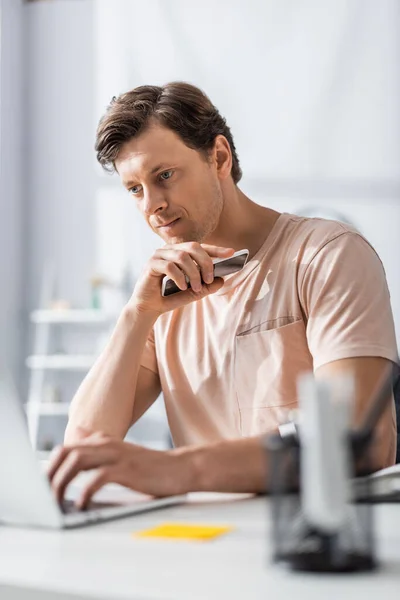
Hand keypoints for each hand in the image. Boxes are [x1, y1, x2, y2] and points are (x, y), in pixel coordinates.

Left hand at [47, 432, 190, 507]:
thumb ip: (98, 445)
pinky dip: (85, 491)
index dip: (50, 467)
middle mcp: (107, 444)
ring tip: (57, 501)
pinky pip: (98, 478)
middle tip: (45, 495)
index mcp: (103, 441)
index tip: (45, 487)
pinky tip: (81, 504)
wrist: (181, 469)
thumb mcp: (121, 453)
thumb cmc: (150, 467)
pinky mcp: (127, 469)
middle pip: (66, 452)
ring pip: (77, 461)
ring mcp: (117, 455)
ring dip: (62, 481)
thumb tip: (77, 433)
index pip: (66, 448)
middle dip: (51, 473)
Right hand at [130, 242, 233, 314]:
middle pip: (193, 246)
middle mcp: (169, 250)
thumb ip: (206, 286)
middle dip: (206, 262)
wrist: (149, 308)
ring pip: (182, 256)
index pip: (201, 247)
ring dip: (193, 273)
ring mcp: (159, 255)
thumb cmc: (169, 297)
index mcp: (180, 252)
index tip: (231, 253)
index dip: (216, 249)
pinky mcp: (151, 264)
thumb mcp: (193, 292)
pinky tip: (182, 287)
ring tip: (195, 287)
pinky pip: (169, 266)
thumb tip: (221, 279)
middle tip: (210, 278)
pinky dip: (179, 277)